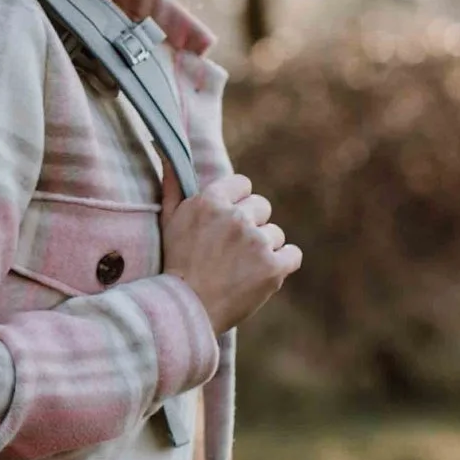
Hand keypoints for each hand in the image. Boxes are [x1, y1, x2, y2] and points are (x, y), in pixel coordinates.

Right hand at [161, 173, 301, 335]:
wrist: (185, 310)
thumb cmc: (175, 263)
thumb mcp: (168, 219)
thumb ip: (173, 183)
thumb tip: (166, 149)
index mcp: (211, 200)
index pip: (243, 184)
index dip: (236, 203)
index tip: (227, 223)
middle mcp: (236, 217)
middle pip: (262, 207)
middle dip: (251, 225)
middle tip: (231, 250)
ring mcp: (257, 242)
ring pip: (275, 234)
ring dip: (263, 249)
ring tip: (239, 268)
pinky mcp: (273, 268)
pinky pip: (293, 254)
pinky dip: (282, 264)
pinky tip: (262, 274)